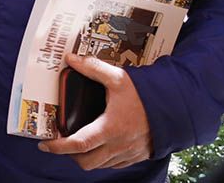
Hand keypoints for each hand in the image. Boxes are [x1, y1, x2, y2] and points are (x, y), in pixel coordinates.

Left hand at [38, 53, 152, 169]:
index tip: (45, 144)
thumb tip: (71, 59)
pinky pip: (114, 165)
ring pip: (100, 165)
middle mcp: (119, 145)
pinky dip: (102, 159)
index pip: (78, 145)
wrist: (178, 108)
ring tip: (77, 142)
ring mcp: (129, 153)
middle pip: (86, 162)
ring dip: (86, 157)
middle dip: (69, 155)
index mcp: (110, 128)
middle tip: (61, 142)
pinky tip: (99, 145)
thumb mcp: (119, 78)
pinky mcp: (138, 156)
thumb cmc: (148, 95)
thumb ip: (93, 68)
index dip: (58, 147)